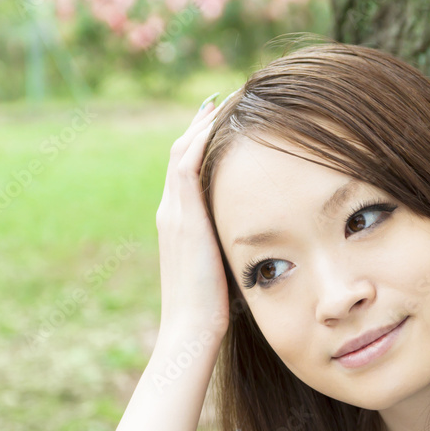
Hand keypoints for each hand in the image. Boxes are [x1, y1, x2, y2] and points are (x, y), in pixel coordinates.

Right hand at [155, 99, 228, 337]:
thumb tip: (259, 243)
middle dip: (202, 125)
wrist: (191, 331)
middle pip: (182, 152)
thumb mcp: (224, 271)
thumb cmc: (213, 313)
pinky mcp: (183, 217)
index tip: (224, 123)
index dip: (203, 144)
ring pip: (183, 151)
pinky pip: (187, 163)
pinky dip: (200, 138)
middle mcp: (171, 212)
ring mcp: (174, 213)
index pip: (187, 171)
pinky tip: (221, 119)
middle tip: (225, 99)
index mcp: (179, 224)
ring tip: (226, 99)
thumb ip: (231, 249)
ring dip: (203, 123)